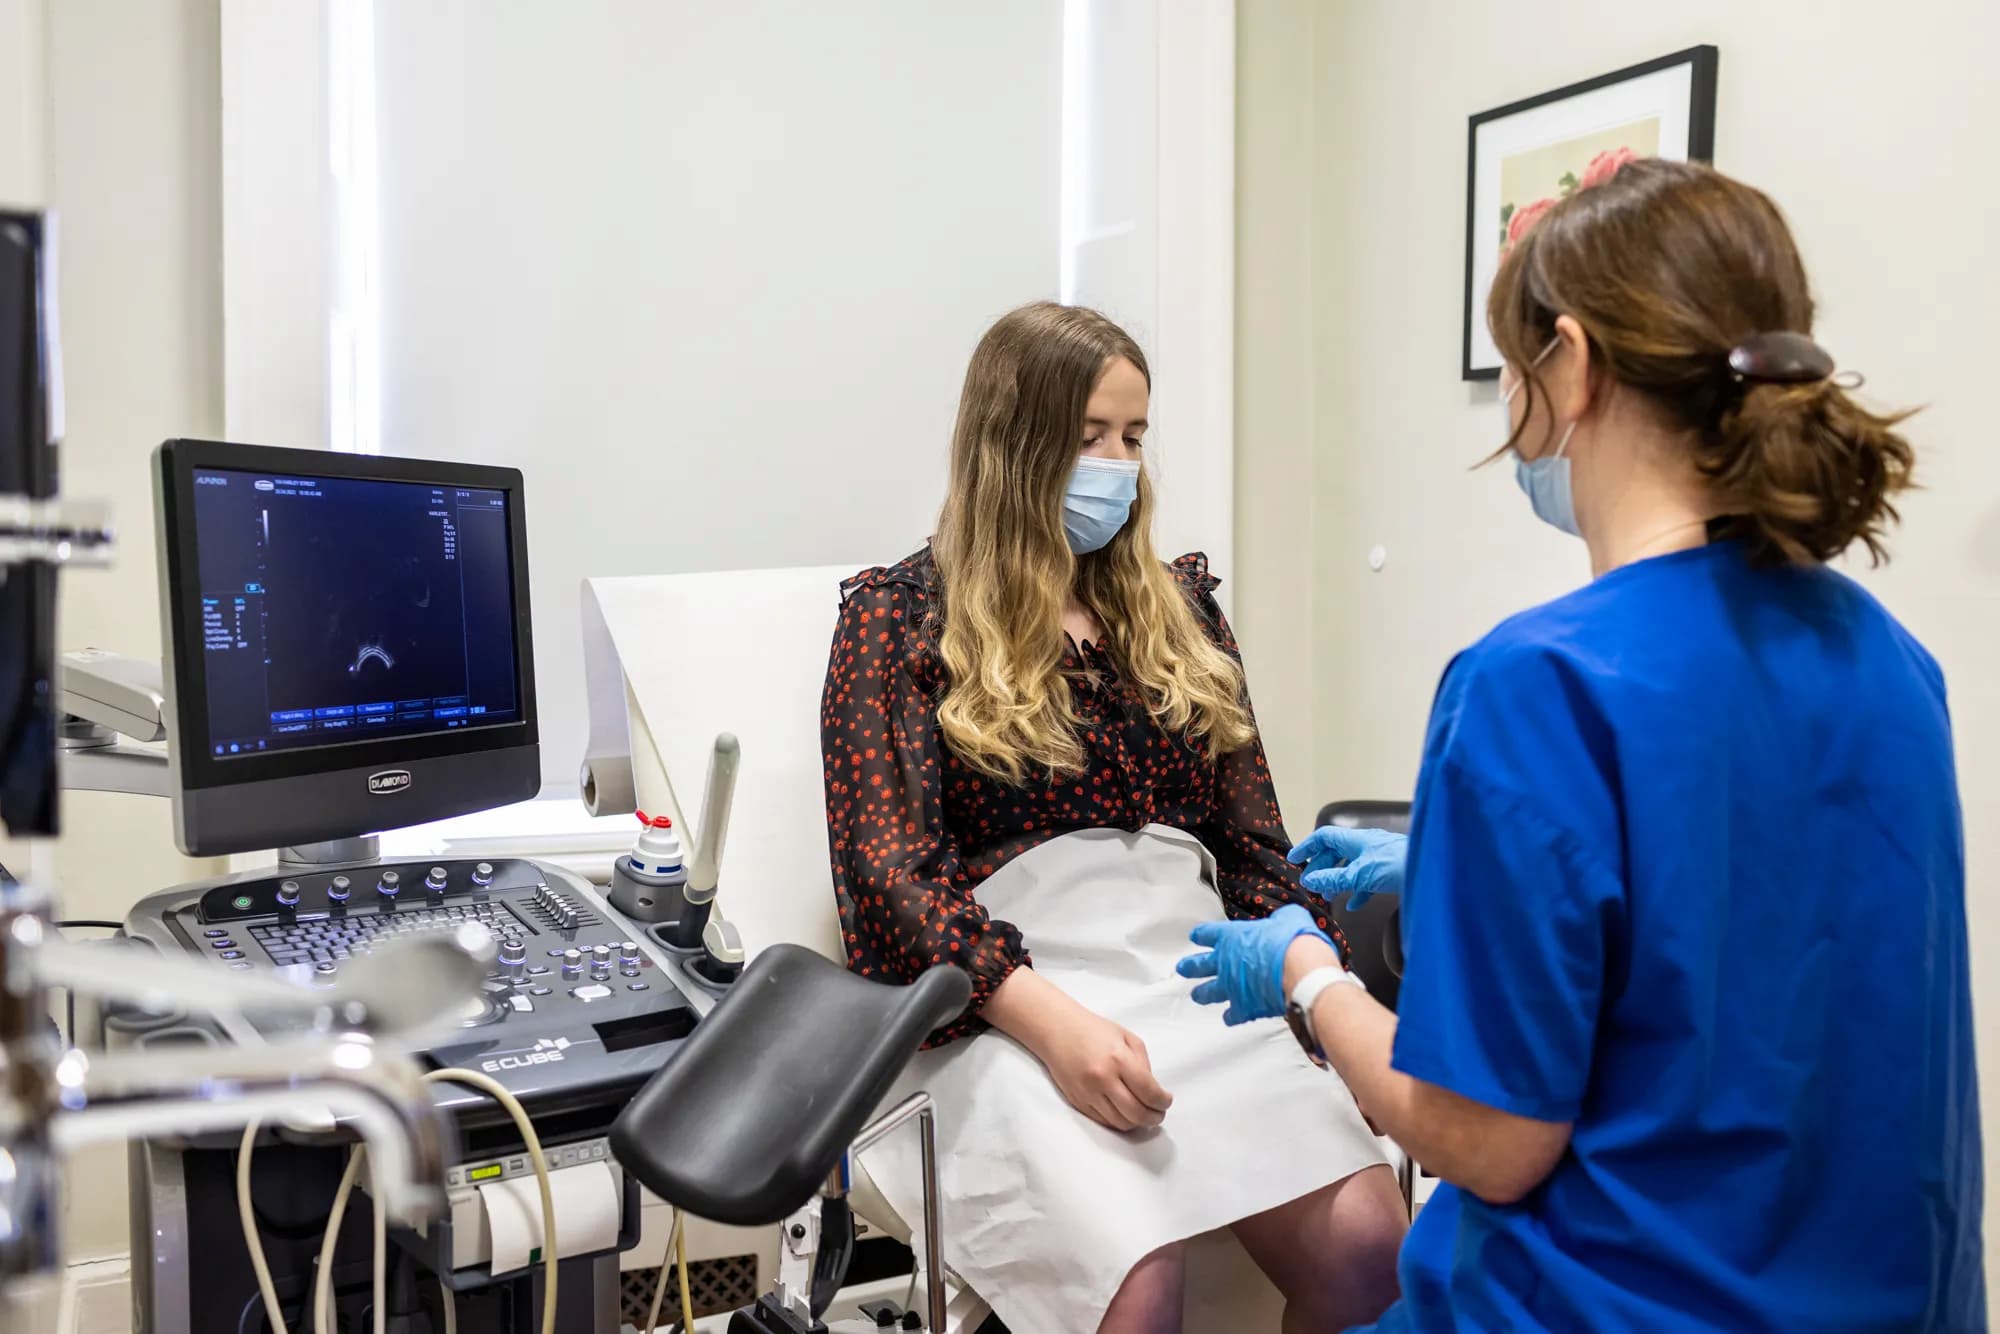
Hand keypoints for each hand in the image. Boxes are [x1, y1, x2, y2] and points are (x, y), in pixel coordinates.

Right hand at [1035, 1007, 1174, 1132]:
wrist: (1058, 1030)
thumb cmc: (1094, 1030)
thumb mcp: (1127, 1038)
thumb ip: (1144, 1064)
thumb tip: (1153, 1091)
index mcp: (1119, 1059)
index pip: (1149, 1092)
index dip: (1163, 1102)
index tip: (1166, 1101)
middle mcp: (1103, 1079)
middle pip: (1137, 1114)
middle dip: (1154, 1118)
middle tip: (1159, 1114)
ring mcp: (1088, 1093)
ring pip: (1121, 1123)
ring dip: (1137, 1123)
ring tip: (1144, 1114)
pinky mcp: (1078, 1102)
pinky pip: (1104, 1122)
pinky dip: (1119, 1121)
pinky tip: (1125, 1112)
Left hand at [1177, 903, 1329, 1024]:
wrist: (1300, 972)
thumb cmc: (1294, 943)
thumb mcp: (1289, 918)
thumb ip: (1281, 919)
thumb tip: (1285, 919)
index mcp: (1233, 937)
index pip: (1209, 933)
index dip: (1202, 935)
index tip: (1196, 936)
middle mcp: (1226, 962)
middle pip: (1199, 965)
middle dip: (1190, 966)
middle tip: (1183, 968)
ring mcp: (1231, 986)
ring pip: (1208, 992)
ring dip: (1202, 993)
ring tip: (1196, 995)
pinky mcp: (1243, 1007)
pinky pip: (1232, 1014)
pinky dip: (1231, 1016)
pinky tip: (1230, 1017)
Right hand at [1288, 826, 1407, 909]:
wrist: (1433, 871)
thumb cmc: (1398, 865)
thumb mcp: (1361, 874)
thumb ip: (1334, 878)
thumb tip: (1311, 880)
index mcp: (1356, 840)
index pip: (1324, 837)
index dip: (1308, 846)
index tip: (1295, 859)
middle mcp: (1366, 845)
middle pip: (1336, 852)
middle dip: (1321, 868)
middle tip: (1311, 883)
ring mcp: (1378, 858)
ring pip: (1350, 866)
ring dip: (1337, 880)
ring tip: (1330, 895)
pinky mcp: (1389, 871)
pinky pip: (1367, 879)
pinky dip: (1357, 890)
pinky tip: (1354, 904)